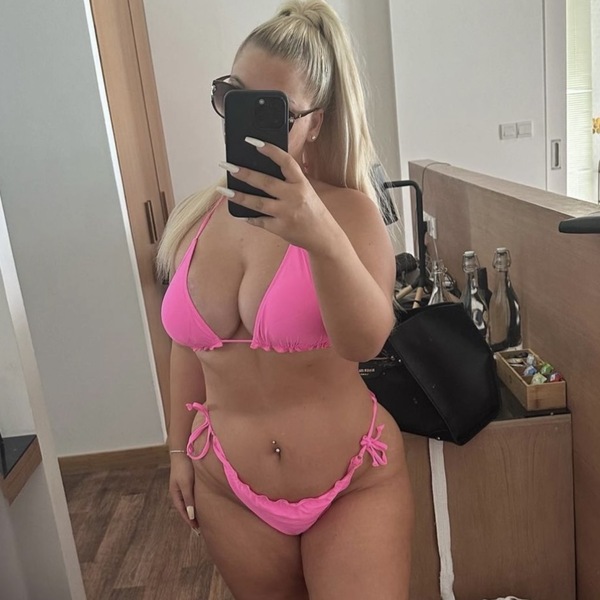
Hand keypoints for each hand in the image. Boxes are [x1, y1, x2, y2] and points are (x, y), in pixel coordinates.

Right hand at [169, 454, 199, 532]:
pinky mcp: (188, 481)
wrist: (183, 451)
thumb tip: (190, 514)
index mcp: (176, 494)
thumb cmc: (184, 468)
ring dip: (194, 510)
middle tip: (200, 527)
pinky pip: (191, 495)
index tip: (196, 530)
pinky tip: (201, 503)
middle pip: (185, 508)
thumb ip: (188, 499)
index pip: (183, 511)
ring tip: (202, 518)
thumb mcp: (186, 485)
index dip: (189, 521)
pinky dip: (195, 502)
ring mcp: (183, 486)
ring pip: (189, 502)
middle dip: (192, 518)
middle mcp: (178, 492)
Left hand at [218, 137, 341, 254]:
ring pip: (258, 203)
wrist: (324, 237)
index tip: (253, 142)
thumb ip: (288, 181)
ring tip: (224, 190)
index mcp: (301, 184)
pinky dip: (249, 217)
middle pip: (266, 182)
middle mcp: (294, 197)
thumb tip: (260, 170)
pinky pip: (260, 222)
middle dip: (245, 173)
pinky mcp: (280, 228)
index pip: (286, 162)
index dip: (270, 150)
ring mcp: (286, 214)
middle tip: (228, 166)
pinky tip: (239, 213)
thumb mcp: (305, 191)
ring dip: (239, 196)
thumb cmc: (312, 211)